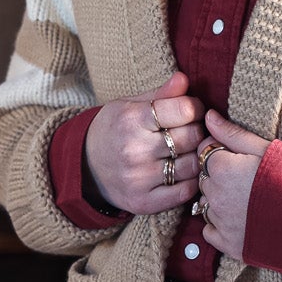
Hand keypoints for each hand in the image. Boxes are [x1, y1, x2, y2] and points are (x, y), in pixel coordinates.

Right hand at [84, 71, 204, 214]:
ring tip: (187, 151)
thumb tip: (184, 79)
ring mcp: (139, 179)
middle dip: (197, 131)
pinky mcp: (144, 202)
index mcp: (131, 120)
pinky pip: (185, 192)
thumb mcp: (128, 106)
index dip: (194, 107)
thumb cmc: (113, 130)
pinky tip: (183, 172)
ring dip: (195, 157)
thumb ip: (159, 94)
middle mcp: (134, 150)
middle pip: (191, 137)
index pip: (184, 110)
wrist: (84, 167)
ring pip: (192, 165)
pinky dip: (191, 181)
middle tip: (191, 130)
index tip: (190, 110)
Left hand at [195, 110, 270, 262]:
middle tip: (248, 177)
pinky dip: (220, 225)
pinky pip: (210, 231)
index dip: (222, 150)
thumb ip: (233, 134)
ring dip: (220, 199)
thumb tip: (208, 117)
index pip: (204, 151)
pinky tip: (241, 218)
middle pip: (205, 178)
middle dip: (220, 175)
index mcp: (222, 168)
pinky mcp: (230, 245)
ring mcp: (221, 222)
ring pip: (207, 204)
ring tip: (249, 198)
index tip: (242, 156)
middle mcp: (215, 196)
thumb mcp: (267, 148)